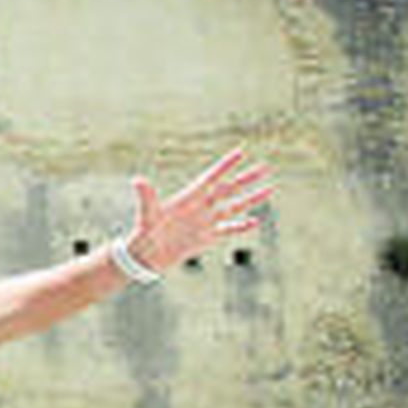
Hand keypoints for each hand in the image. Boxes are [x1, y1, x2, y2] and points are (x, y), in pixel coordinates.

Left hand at [126, 147, 273, 272]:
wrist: (146, 255)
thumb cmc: (144, 232)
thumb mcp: (146, 214)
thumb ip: (146, 197)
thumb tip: (138, 180)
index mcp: (188, 197)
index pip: (211, 178)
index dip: (225, 165)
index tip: (241, 151)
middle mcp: (200, 206)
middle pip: (228, 189)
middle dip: (246, 178)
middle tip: (265, 167)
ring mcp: (206, 221)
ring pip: (234, 207)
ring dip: (251, 199)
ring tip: (269, 188)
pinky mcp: (207, 237)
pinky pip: (228, 230)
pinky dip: (241, 226)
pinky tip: (255, 221)